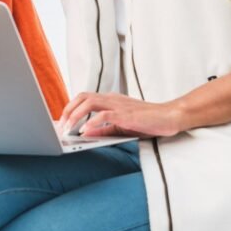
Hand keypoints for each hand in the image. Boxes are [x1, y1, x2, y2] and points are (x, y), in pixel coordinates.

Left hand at [60, 92, 183, 137]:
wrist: (169, 117)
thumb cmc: (147, 122)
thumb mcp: (120, 127)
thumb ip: (103, 129)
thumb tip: (85, 133)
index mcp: (110, 100)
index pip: (84, 98)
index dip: (70, 108)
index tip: (61, 122)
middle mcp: (111, 99)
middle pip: (82, 97)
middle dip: (68, 110)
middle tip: (61, 126)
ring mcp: (118, 105)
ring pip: (90, 102)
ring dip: (76, 115)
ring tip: (68, 129)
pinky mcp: (126, 114)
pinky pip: (105, 115)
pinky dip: (92, 122)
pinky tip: (85, 131)